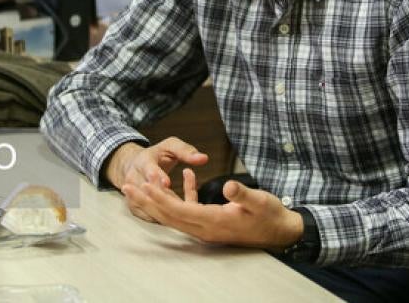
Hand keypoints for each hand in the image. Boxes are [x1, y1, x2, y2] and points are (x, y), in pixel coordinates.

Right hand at [105, 138, 207, 220]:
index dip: (157, 177)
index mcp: (143, 161)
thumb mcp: (170, 147)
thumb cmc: (157, 156)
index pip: (148, 169)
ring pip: (146, 205)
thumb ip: (186, 152)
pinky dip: (162, 216)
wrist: (135, 165)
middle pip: (144, 190)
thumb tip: (203, 159)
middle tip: (176, 203)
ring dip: (162, 209)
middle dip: (159, 197)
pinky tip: (177, 216)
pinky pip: (148, 215)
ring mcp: (132, 194)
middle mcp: (134, 178)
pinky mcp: (135, 207)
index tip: (167, 182)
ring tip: (181, 211)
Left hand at [122, 170, 303, 250]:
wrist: (282, 231)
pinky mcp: (213, 221)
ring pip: (176, 214)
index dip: (159, 198)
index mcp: (214, 222)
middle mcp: (206, 228)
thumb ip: (242, 195)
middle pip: (169, 215)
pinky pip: (192, 209)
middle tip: (126, 186)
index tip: (143, 185)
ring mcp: (208, 227)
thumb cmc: (271, 216)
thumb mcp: (260, 202)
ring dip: (158, 199)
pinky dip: (185, 194)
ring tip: (142, 185)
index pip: (179, 210)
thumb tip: (227, 187)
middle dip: (147, 201)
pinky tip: (187, 176)